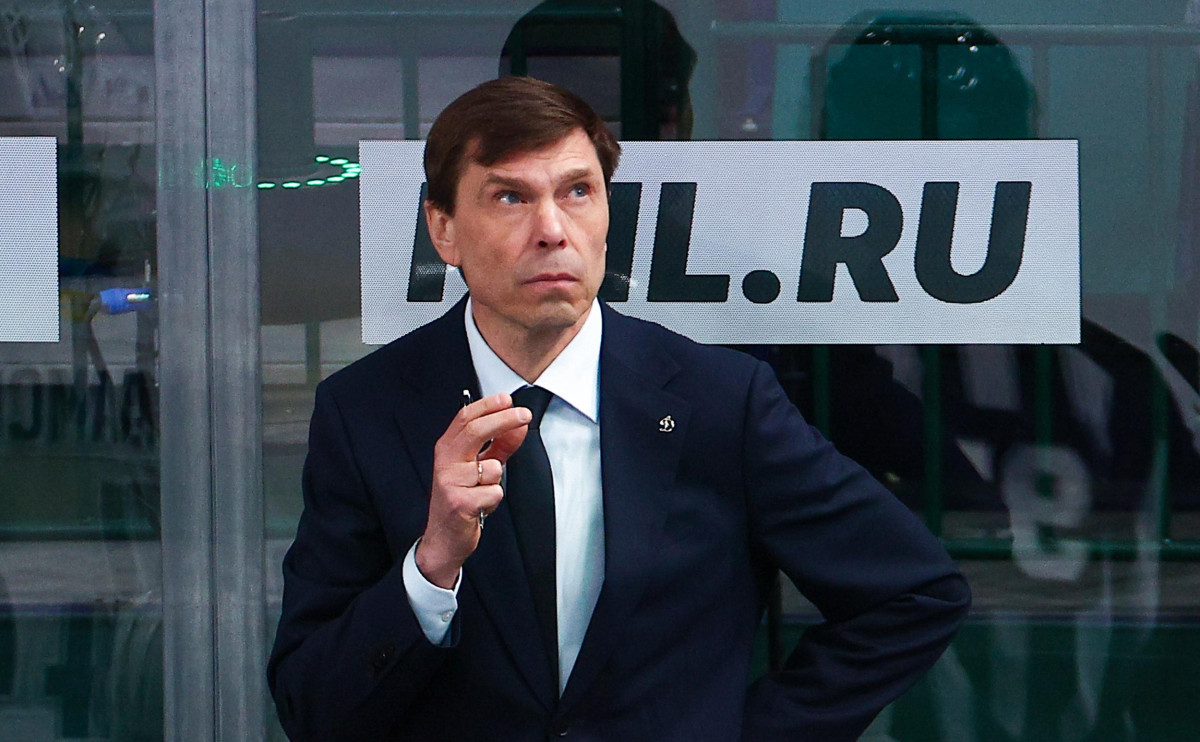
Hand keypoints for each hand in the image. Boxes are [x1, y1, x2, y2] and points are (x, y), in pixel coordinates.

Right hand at [416, 393, 530, 587]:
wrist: (443, 539)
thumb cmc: (461, 499)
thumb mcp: (481, 467)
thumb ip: (500, 445)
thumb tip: (518, 424)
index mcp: (448, 449)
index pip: (465, 418)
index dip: (488, 405)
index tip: (508, 399)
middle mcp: (445, 462)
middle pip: (475, 431)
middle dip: (503, 419)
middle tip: (524, 415)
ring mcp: (450, 482)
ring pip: (492, 467)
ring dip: (497, 478)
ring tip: (483, 490)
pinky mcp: (459, 503)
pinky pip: (493, 492)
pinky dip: (494, 499)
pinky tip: (481, 505)